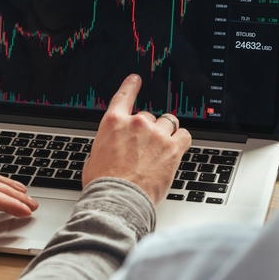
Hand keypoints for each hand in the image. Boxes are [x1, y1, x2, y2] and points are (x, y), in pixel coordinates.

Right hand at [83, 74, 191, 203]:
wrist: (118, 200)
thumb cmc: (103, 184)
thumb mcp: (94, 158)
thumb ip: (107, 145)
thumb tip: (111, 149)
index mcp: (113, 123)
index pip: (124, 96)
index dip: (131, 86)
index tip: (135, 80)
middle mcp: (135, 124)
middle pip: (147, 116)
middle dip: (147, 130)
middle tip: (145, 148)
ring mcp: (156, 134)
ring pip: (168, 123)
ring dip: (166, 133)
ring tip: (161, 149)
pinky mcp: (172, 148)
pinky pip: (184, 135)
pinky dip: (181, 141)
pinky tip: (176, 150)